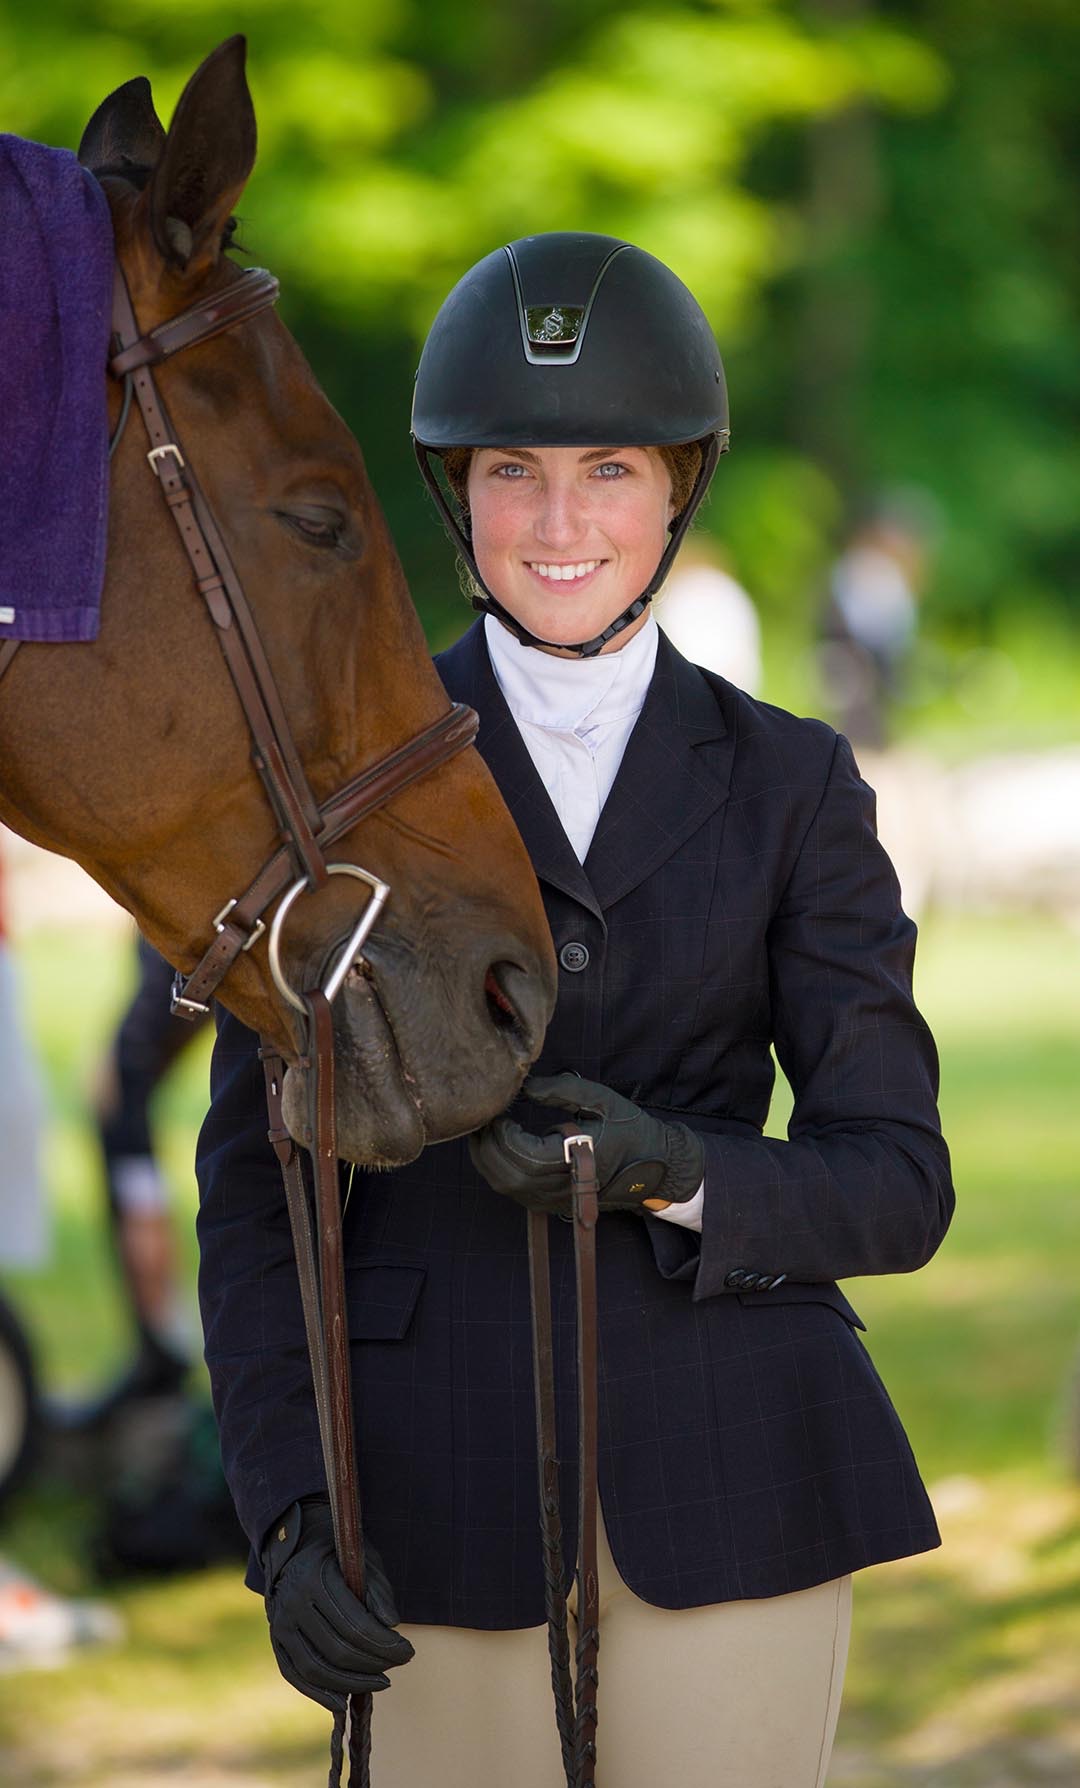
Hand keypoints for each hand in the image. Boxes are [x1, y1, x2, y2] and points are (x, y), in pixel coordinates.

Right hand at [262, 1496, 413, 1711]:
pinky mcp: (276, 1641)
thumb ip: (378, 1590)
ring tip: (380, 1682)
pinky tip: (342, 1701)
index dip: (385, 1645)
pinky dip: (318, 1693)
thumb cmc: (338, 1554)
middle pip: (337, 1650)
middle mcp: (292, 1603)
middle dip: (374, 1664)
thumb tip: (391, 1624)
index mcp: (315, 1578)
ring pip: (315, 1668)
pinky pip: (295, 1675)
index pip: (355, 1625)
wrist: (296, 1549)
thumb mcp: (364, 1558)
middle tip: (399, 1664)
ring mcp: (280, 1624)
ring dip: (352, 1683)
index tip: (408, 1652)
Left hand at [468, 1072, 703, 1215]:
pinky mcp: (550, 1203)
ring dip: (487, 1158)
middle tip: (482, 1118)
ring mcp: (556, 1199)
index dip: (504, 1136)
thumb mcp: (603, 1100)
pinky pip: (513, 1190)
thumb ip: (563, 1089)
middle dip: (487, 1145)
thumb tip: (527, 1086)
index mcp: (579, 1161)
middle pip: (509, 1175)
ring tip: (484, 1129)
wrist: (655, 1169)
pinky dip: (497, 1169)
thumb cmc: (631, 1130)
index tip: (499, 1112)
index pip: (527, 1156)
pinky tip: (495, 1146)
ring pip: (506, 1186)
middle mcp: (564, 1187)